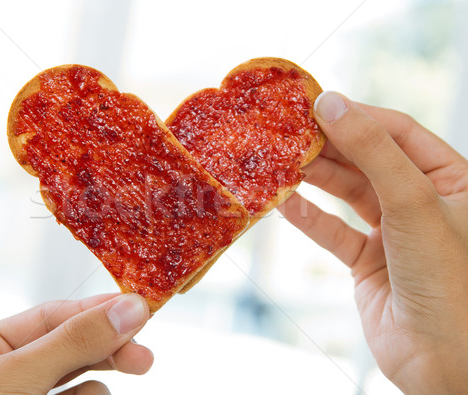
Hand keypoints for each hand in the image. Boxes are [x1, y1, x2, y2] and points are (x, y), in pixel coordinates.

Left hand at [0, 293, 152, 394]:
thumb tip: (131, 307)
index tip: (139, 309)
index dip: (96, 310)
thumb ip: (73, 342)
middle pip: (71, 346)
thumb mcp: (16, 379)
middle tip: (144, 360)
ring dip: (94, 388)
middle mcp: (4, 374)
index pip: (51, 316)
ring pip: (80, 382)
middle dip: (108, 351)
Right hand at [279, 91, 467, 393]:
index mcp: (451, 179)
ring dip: (315, 180)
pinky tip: (284, 204)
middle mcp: (422, 201)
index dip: (357, 116)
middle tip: (288, 134)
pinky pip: (334, 232)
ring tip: (281, 164)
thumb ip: (370, 150)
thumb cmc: (448, 277)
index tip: (314, 104)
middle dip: (328, 147)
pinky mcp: (368, 262)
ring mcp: (393, 232)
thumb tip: (331, 103)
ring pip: (347, 194)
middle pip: (367, 160)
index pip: (398, 132)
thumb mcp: (412, 201)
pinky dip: (309, 219)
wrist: (444, 361)